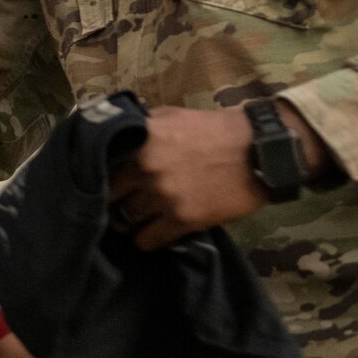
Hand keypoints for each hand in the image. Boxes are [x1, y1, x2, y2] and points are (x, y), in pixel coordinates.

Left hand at [106, 105, 269, 250]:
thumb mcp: (170, 116)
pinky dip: (146, 239)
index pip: (101, 168)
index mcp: (140, 141)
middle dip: (111, 203)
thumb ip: (139, 127)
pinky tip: (152, 234)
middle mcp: (146, 169)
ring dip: (128, 223)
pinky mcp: (184, 219)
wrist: (258, 150)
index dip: (99, 178)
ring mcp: (164, 196)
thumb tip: (114, 138)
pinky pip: (148, 240)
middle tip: (116, 206)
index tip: (101, 185)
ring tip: (134, 222)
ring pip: (126, 222)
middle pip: (110, 197)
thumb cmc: (213, 129)